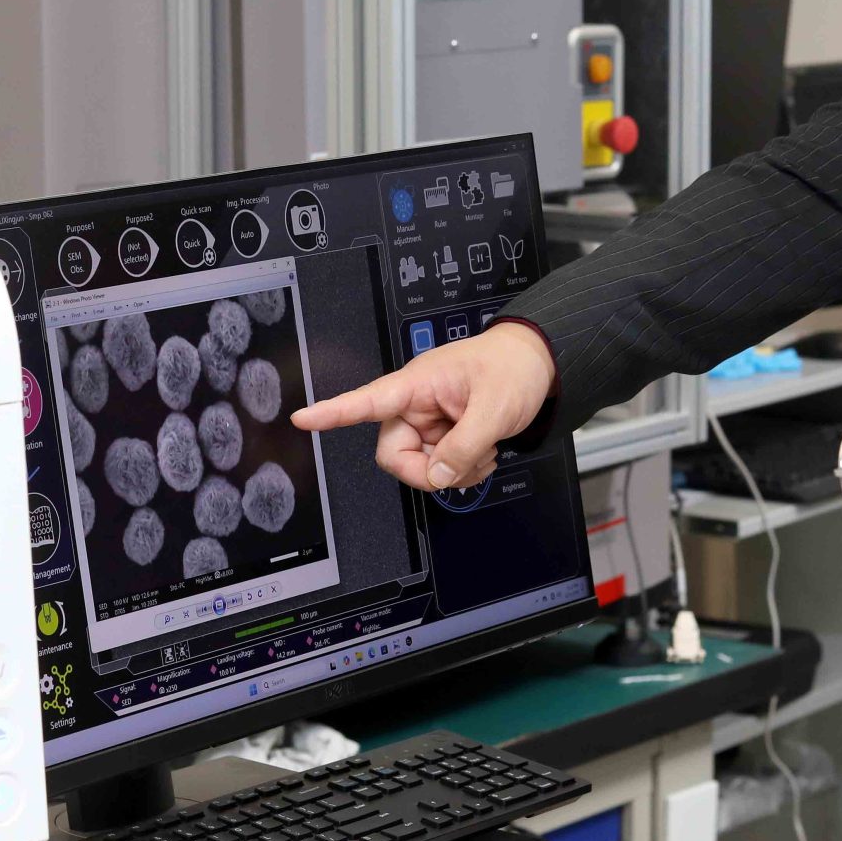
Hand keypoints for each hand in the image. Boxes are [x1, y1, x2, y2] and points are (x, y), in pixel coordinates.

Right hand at [291, 320, 556, 490]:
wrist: (538, 364)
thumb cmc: (513, 368)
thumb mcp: (495, 409)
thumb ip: (465, 446)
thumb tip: (438, 476)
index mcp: (417, 384)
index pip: (367, 400)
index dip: (333, 412)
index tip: (303, 419)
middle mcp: (414, 404)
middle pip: (394, 454)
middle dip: (428, 470)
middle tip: (465, 465)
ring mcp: (428, 422)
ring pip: (418, 466)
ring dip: (453, 470)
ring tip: (484, 450)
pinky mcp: (442, 435)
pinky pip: (438, 467)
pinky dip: (462, 470)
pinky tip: (482, 454)